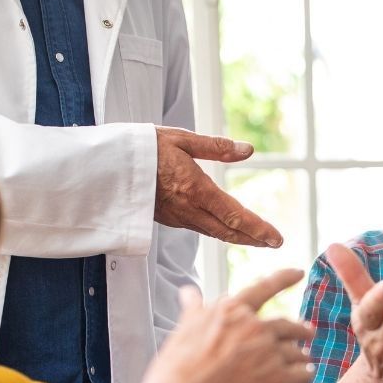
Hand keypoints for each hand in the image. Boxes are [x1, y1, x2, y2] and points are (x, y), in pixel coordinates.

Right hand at [149, 271, 314, 382]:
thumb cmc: (178, 373)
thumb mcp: (182, 333)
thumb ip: (194, 312)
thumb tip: (188, 292)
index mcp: (232, 312)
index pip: (263, 288)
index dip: (283, 278)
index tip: (298, 272)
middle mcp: (254, 327)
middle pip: (288, 324)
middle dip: (301, 329)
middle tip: (309, 331)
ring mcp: (269, 352)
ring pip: (297, 351)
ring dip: (300, 357)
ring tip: (302, 362)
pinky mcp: (281, 378)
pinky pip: (304, 373)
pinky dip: (303, 375)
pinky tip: (300, 380)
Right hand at [154, 126, 282, 247]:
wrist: (104, 167)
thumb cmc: (142, 147)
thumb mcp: (181, 139)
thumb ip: (216, 147)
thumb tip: (247, 150)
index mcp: (195, 189)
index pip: (234, 216)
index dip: (258, 229)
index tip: (277, 238)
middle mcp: (188, 209)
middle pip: (228, 231)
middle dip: (254, 239)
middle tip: (274, 243)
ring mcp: (178, 217)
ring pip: (215, 233)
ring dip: (238, 237)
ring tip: (258, 239)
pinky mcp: (169, 219)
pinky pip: (200, 228)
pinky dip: (220, 232)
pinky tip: (227, 229)